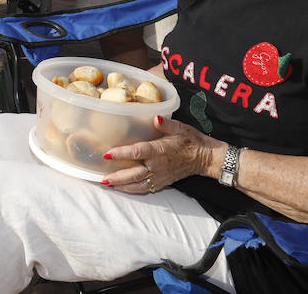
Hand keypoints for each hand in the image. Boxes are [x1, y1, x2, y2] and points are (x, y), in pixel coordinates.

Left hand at [100, 115, 222, 193]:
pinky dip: (131, 189)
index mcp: (160, 150)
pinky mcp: (162, 182)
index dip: (122, 153)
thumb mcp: (181, 128)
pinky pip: (144, 188)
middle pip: (134, 173)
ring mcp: (160, 176)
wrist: (205, 158)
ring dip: (121, 185)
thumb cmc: (191, 140)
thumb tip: (155, 118)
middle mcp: (158, 165)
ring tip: (106, 184)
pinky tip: (121, 188)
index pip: (138, 151)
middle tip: (101, 178)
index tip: (108, 153)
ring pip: (138, 184)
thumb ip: (166, 124)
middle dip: (117, 177)